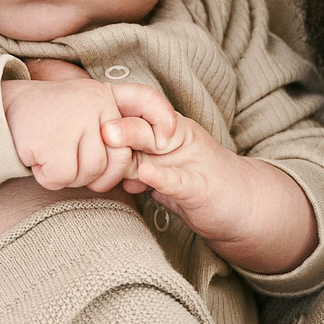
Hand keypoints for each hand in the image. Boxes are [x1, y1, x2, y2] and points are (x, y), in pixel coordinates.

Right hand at [4, 66, 183, 192]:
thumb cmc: (45, 120)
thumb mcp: (81, 112)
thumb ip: (108, 125)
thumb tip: (139, 156)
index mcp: (104, 94)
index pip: (144, 99)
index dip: (160, 118)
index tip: (164, 140)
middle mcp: (95, 102)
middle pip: (120, 158)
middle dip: (102, 177)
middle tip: (74, 167)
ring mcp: (75, 119)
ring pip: (92, 171)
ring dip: (71, 176)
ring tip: (51, 156)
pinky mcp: (53, 139)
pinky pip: (65, 177)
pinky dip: (50, 178)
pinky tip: (37, 159)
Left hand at [101, 121, 318, 278]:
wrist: (244, 207)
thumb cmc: (200, 187)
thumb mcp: (162, 175)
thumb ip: (137, 167)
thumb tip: (104, 168)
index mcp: (166, 134)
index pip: (134, 120)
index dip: (109, 116)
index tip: (79, 118)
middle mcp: (177, 140)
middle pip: (142, 126)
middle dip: (116, 123)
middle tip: (92, 121)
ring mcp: (191, 160)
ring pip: (157, 146)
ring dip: (132, 139)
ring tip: (108, 135)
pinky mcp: (201, 186)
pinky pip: (179, 179)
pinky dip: (162, 176)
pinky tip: (146, 175)